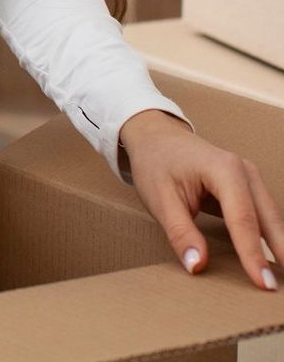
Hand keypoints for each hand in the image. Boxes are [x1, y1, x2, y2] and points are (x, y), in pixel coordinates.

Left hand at [121, 109, 281, 290]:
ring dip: (280, 248)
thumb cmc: (156, 163)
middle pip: (269, 220)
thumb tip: (198, 266)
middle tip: (279, 289)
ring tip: (280, 279)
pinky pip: (265, 217)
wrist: (154, 136)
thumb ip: (181, 233)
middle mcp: (244, 172)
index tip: (264, 285)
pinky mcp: (249, 187)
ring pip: (272, 220)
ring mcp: (250, 178)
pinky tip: (273, 262)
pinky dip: (271, 239)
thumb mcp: (159, 198)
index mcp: (223, 170)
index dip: (253, 255)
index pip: (243, 220)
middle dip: (281, 253)